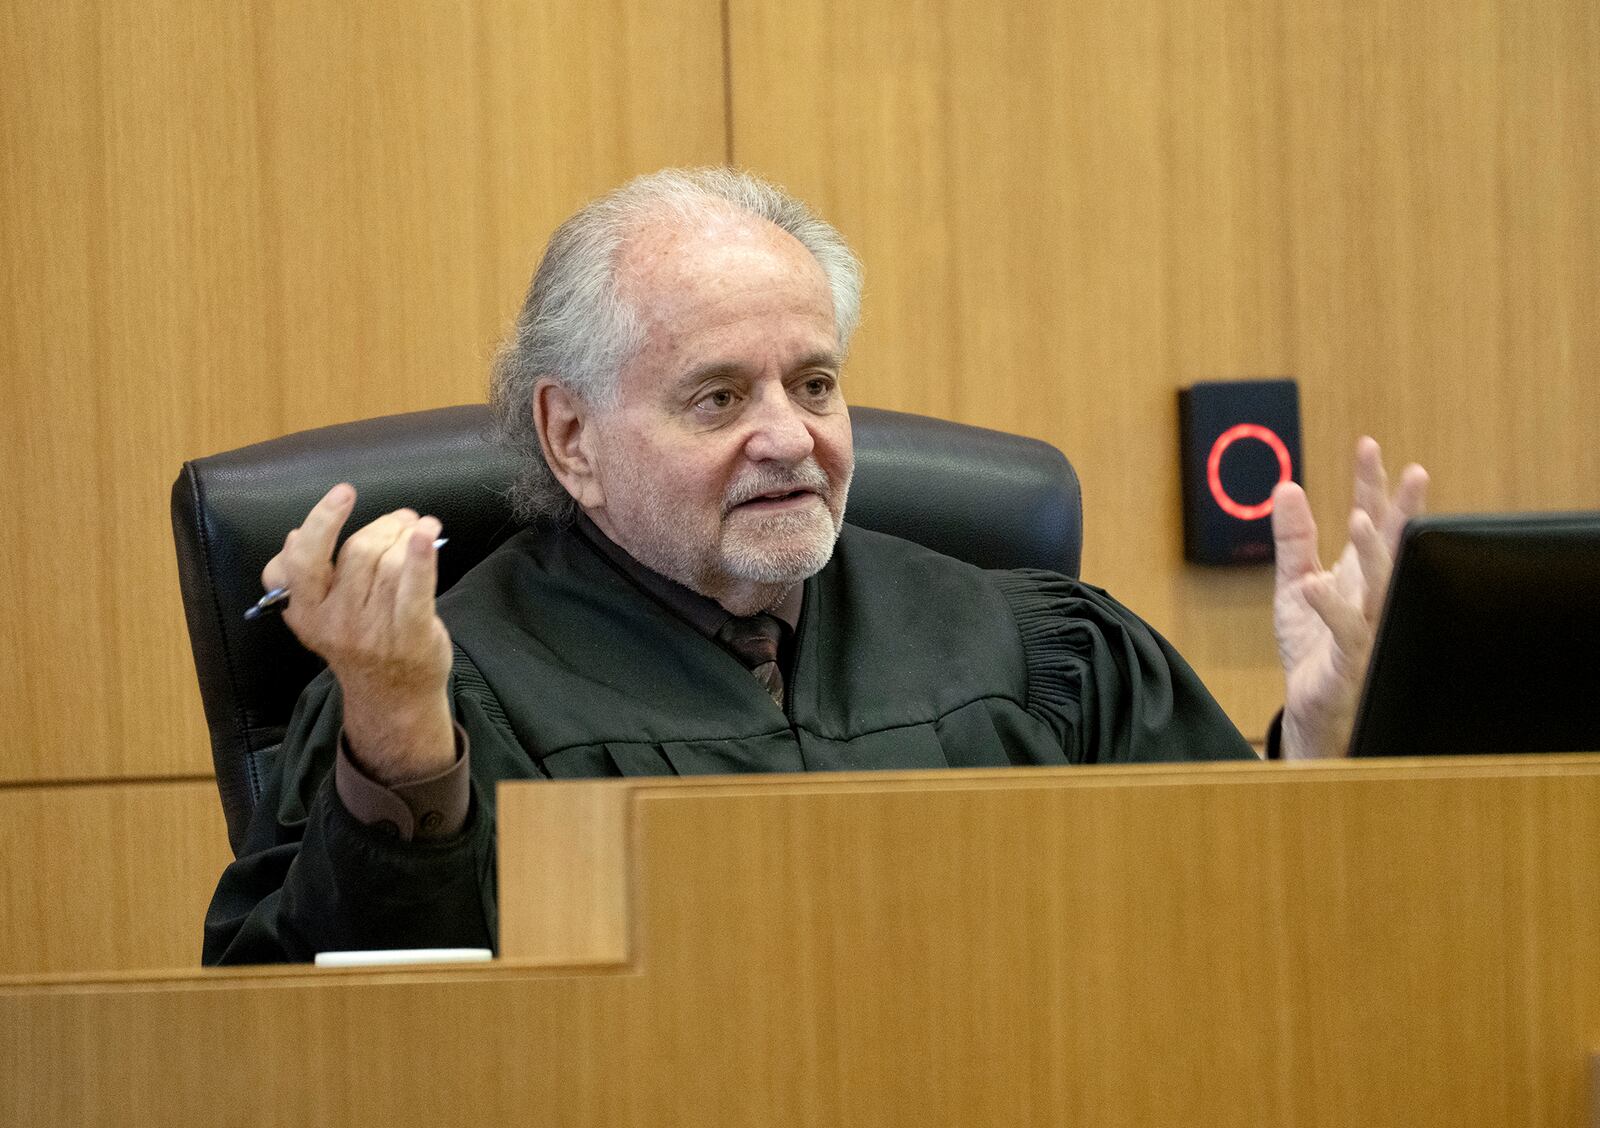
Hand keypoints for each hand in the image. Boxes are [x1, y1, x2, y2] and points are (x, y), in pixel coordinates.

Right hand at [262, 483, 454, 781]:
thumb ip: (305, 578)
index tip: (344, 493)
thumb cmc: (359, 645)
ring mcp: (373, 630)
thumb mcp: (318, 617)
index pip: (304, 560)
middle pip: (360, 550)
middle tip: (404, 519)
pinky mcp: (409, 634)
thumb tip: (294, 536)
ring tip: (422, 530)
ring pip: (389, 561)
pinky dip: (421, 558)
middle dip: (386, 525)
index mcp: (307, 612)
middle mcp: (336, 621)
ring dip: (409, 536)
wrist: (392, 699)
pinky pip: (414, 588)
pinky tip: (429, 535)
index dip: (323, 521)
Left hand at [1271, 439, 1428, 758]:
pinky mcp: (1350, 664)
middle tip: (1412, 472)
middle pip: (1393, 549)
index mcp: (1361, 576)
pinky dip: (1332, 609)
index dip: (1372, 485)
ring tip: (1362, 519)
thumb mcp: (1295, 586)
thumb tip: (1286, 487)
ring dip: (1376, 555)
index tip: (1370, 445)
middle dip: (1402, 511)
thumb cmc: (1313, 650)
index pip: (1373, 521)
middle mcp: (1373, 599)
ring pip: (1381, 590)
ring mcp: (1368, 631)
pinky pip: (1346, 634)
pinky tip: (1315, 585)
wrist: (1314, 713)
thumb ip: (1294, 539)